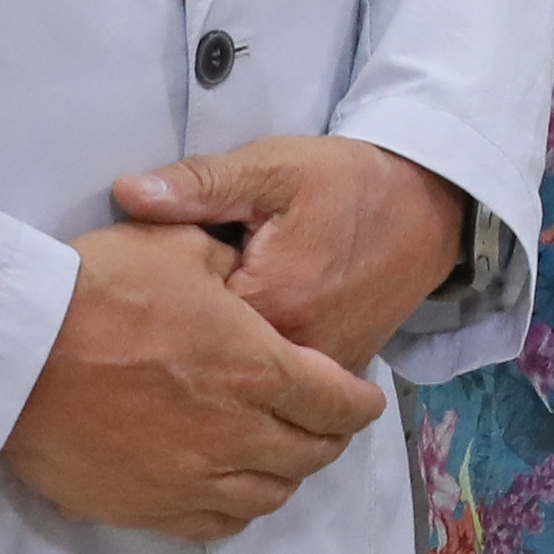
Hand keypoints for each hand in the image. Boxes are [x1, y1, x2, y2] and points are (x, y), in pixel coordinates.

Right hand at [2, 219, 380, 542]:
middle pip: (311, 454)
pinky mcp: (148, 508)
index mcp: (257, 369)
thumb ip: (223, 261)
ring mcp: (192, 479)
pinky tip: (231, 488)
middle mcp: (237, 435)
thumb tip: (237, 268)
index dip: (359, 403)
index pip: (337, 402)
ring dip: (286, 475)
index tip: (363, 399)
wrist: (10, 354)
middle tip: (325, 423)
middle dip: (328, 437)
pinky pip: (217, 523)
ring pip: (270, 495)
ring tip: (281, 455)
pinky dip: (238, 508)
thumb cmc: (93, 290)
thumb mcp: (173, 246)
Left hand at [114, 135, 474, 371]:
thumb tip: (126, 194)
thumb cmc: (345, 182)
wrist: (427, 205)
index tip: (153, 279)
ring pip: (249, 377)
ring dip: (223, 355)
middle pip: (214, 359)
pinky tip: (247, 338)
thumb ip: (199, 185)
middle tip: (184, 295)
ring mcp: (322, 370)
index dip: (162, 301)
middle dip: (188, 335)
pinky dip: (259, 366)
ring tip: (215, 317)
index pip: (183, 322)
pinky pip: (284, 385)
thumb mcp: (270, 168)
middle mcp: (296, 351)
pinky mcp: (341, 373)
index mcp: (267, 301)